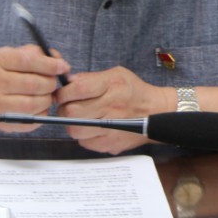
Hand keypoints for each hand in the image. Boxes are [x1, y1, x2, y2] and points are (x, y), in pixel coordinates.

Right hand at [0, 45, 70, 132]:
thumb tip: (59, 61)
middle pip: (34, 84)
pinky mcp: (4, 122)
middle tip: (52, 82)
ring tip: (45, 94)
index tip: (63, 66)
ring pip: (34, 104)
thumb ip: (38, 54)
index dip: (51, 65)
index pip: (29, 61)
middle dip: (50, 83)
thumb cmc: (2, 72)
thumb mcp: (14, 55)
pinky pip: (33, 120)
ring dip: (47, 99)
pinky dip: (42, 112)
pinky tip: (38, 105)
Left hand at [54, 66, 168, 153]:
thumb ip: (90, 78)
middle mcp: (111, 107)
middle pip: (72, 112)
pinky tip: (91, 128)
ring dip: (72, 124)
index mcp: (112, 86)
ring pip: (75, 130)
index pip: (78, 89)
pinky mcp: (111, 144)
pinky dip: (84, 136)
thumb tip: (68, 82)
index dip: (64, 92)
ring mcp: (111, 128)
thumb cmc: (133, 91)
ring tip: (80, 118)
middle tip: (68, 106)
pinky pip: (85, 143)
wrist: (156, 111)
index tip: (62, 94)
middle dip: (64, 109)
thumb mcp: (115, 74)